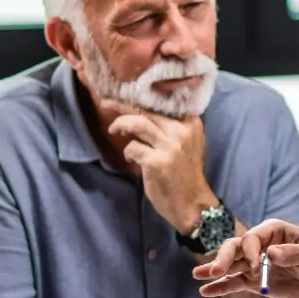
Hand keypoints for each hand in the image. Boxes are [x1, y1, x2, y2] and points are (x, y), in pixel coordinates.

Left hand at [104, 108, 214, 234]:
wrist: (192, 203)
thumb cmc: (185, 174)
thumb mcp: (187, 144)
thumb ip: (171, 128)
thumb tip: (142, 111)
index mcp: (191, 123)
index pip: (164, 102)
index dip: (142, 97)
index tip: (126, 94)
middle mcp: (182, 131)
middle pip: (146, 110)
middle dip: (122, 106)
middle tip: (106, 104)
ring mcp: (170, 146)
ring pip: (137, 123)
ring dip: (120, 125)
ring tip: (113, 130)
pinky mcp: (156, 162)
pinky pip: (132, 148)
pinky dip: (128, 152)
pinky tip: (130, 158)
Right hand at [194, 218, 298, 297]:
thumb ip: (294, 254)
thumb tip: (272, 253)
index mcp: (273, 230)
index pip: (253, 238)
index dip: (250, 251)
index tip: (256, 268)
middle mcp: (259, 244)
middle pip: (235, 248)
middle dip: (224, 258)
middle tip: (216, 271)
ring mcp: (254, 263)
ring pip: (230, 265)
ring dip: (215, 270)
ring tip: (198, 276)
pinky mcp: (253, 281)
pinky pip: (233, 283)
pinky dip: (220, 287)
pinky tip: (205, 291)